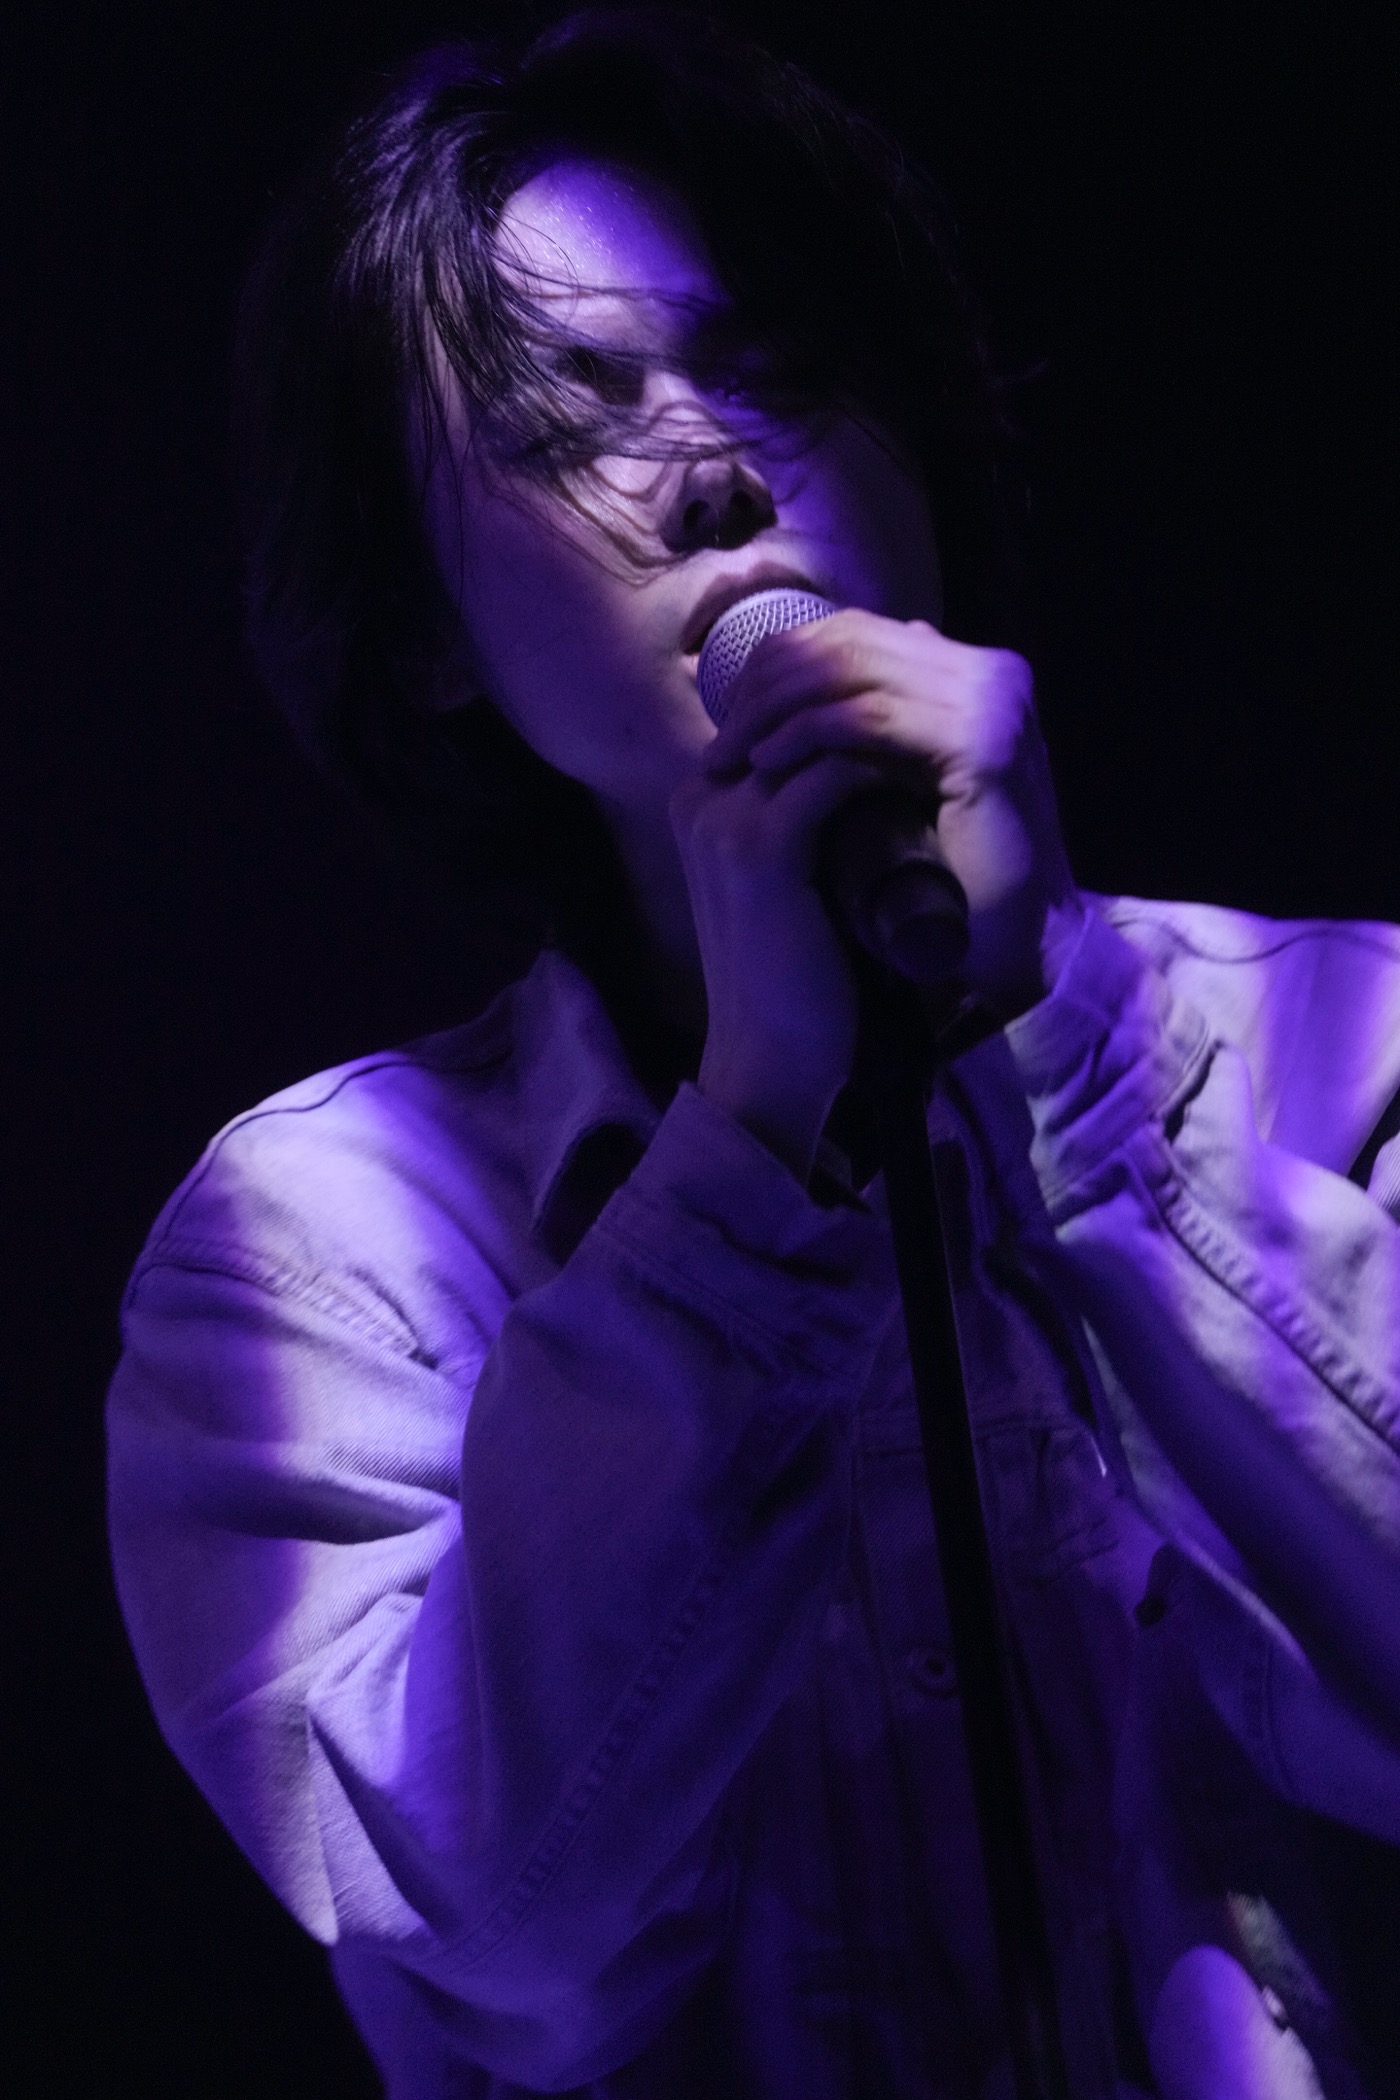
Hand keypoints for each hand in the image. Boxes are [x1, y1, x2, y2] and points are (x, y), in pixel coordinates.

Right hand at [669, 611, 1082, 1176]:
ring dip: (884, 718)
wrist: (772, 1059)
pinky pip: (831, 774)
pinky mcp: (759, 848)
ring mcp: (725, 817)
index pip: (779, 704)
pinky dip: (884, 764)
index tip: (918, 692)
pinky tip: (931, 769)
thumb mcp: (804, 878)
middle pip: (791, 699)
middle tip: (941, 691)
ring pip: (814, 725)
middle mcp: (704, 794)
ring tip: (942, 724)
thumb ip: (822, 816)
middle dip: (870, 686)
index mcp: (706, 797)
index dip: (849, 689)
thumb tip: (879, 757)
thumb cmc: (798, 976)